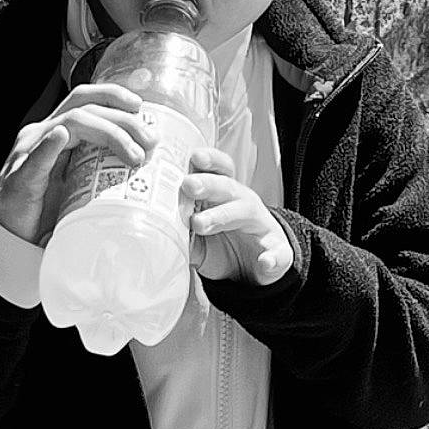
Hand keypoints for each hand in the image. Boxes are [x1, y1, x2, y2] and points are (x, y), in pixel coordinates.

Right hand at [0, 84, 154, 244]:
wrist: (11, 235)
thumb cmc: (46, 210)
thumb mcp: (79, 181)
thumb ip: (100, 166)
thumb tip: (144, 164)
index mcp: (56, 132)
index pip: (85, 99)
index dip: (112, 96)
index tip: (141, 107)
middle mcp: (42, 134)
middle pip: (85, 108)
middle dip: (123, 120)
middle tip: (150, 142)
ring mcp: (29, 153)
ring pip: (70, 124)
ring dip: (108, 134)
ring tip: (134, 154)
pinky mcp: (21, 178)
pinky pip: (34, 158)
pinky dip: (48, 147)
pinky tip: (61, 138)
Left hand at [183, 148, 293, 286]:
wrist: (254, 271)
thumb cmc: (221, 245)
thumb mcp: (197, 240)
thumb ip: (179, 233)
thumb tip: (150, 232)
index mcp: (224, 195)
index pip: (219, 170)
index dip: (208, 160)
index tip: (192, 157)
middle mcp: (244, 203)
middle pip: (227, 186)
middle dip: (208, 184)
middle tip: (188, 185)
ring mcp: (261, 226)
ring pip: (245, 212)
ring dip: (223, 215)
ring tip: (199, 224)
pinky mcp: (278, 253)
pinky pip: (277, 254)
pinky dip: (271, 259)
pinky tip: (264, 262)